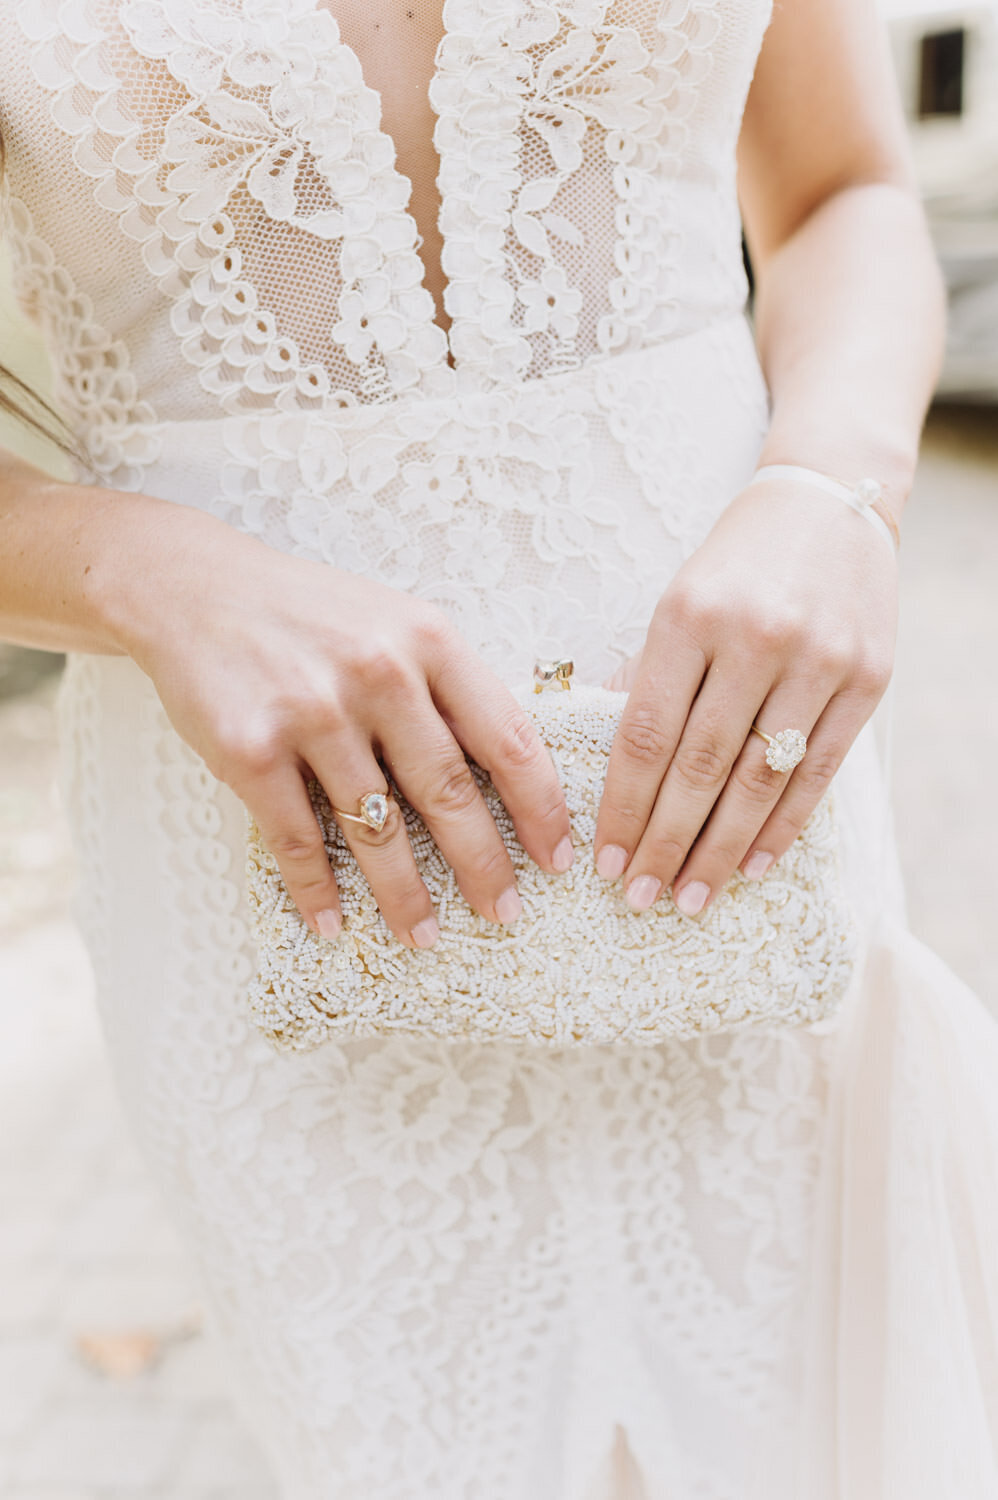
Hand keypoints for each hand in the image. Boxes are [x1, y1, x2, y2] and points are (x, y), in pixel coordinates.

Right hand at [124, 513, 572, 946]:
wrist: (196, 589)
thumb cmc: (312, 614)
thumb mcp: (395, 623)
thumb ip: (447, 686)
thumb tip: (510, 776)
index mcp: (429, 640)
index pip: (507, 737)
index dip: (539, 807)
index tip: (555, 858)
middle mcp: (379, 674)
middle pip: (449, 791)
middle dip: (482, 865)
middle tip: (502, 913)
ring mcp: (313, 712)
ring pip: (376, 828)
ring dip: (404, 894)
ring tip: (423, 935)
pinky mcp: (250, 748)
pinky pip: (297, 838)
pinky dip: (317, 889)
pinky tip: (333, 922)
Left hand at [595, 476, 897, 912]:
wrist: (828, 505)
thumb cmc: (734, 564)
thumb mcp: (676, 600)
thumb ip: (648, 679)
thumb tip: (612, 773)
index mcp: (689, 616)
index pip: (645, 734)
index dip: (623, 807)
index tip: (605, 861)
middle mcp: (754, 639)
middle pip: (700, 767)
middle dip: (664, 844)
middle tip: (638, 898)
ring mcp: (817, 660)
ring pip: (759, 780)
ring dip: (720, 851)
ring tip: (690, 898)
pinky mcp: (867, 679)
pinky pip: (818, 771)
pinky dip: (784, 827)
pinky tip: (754, 867)